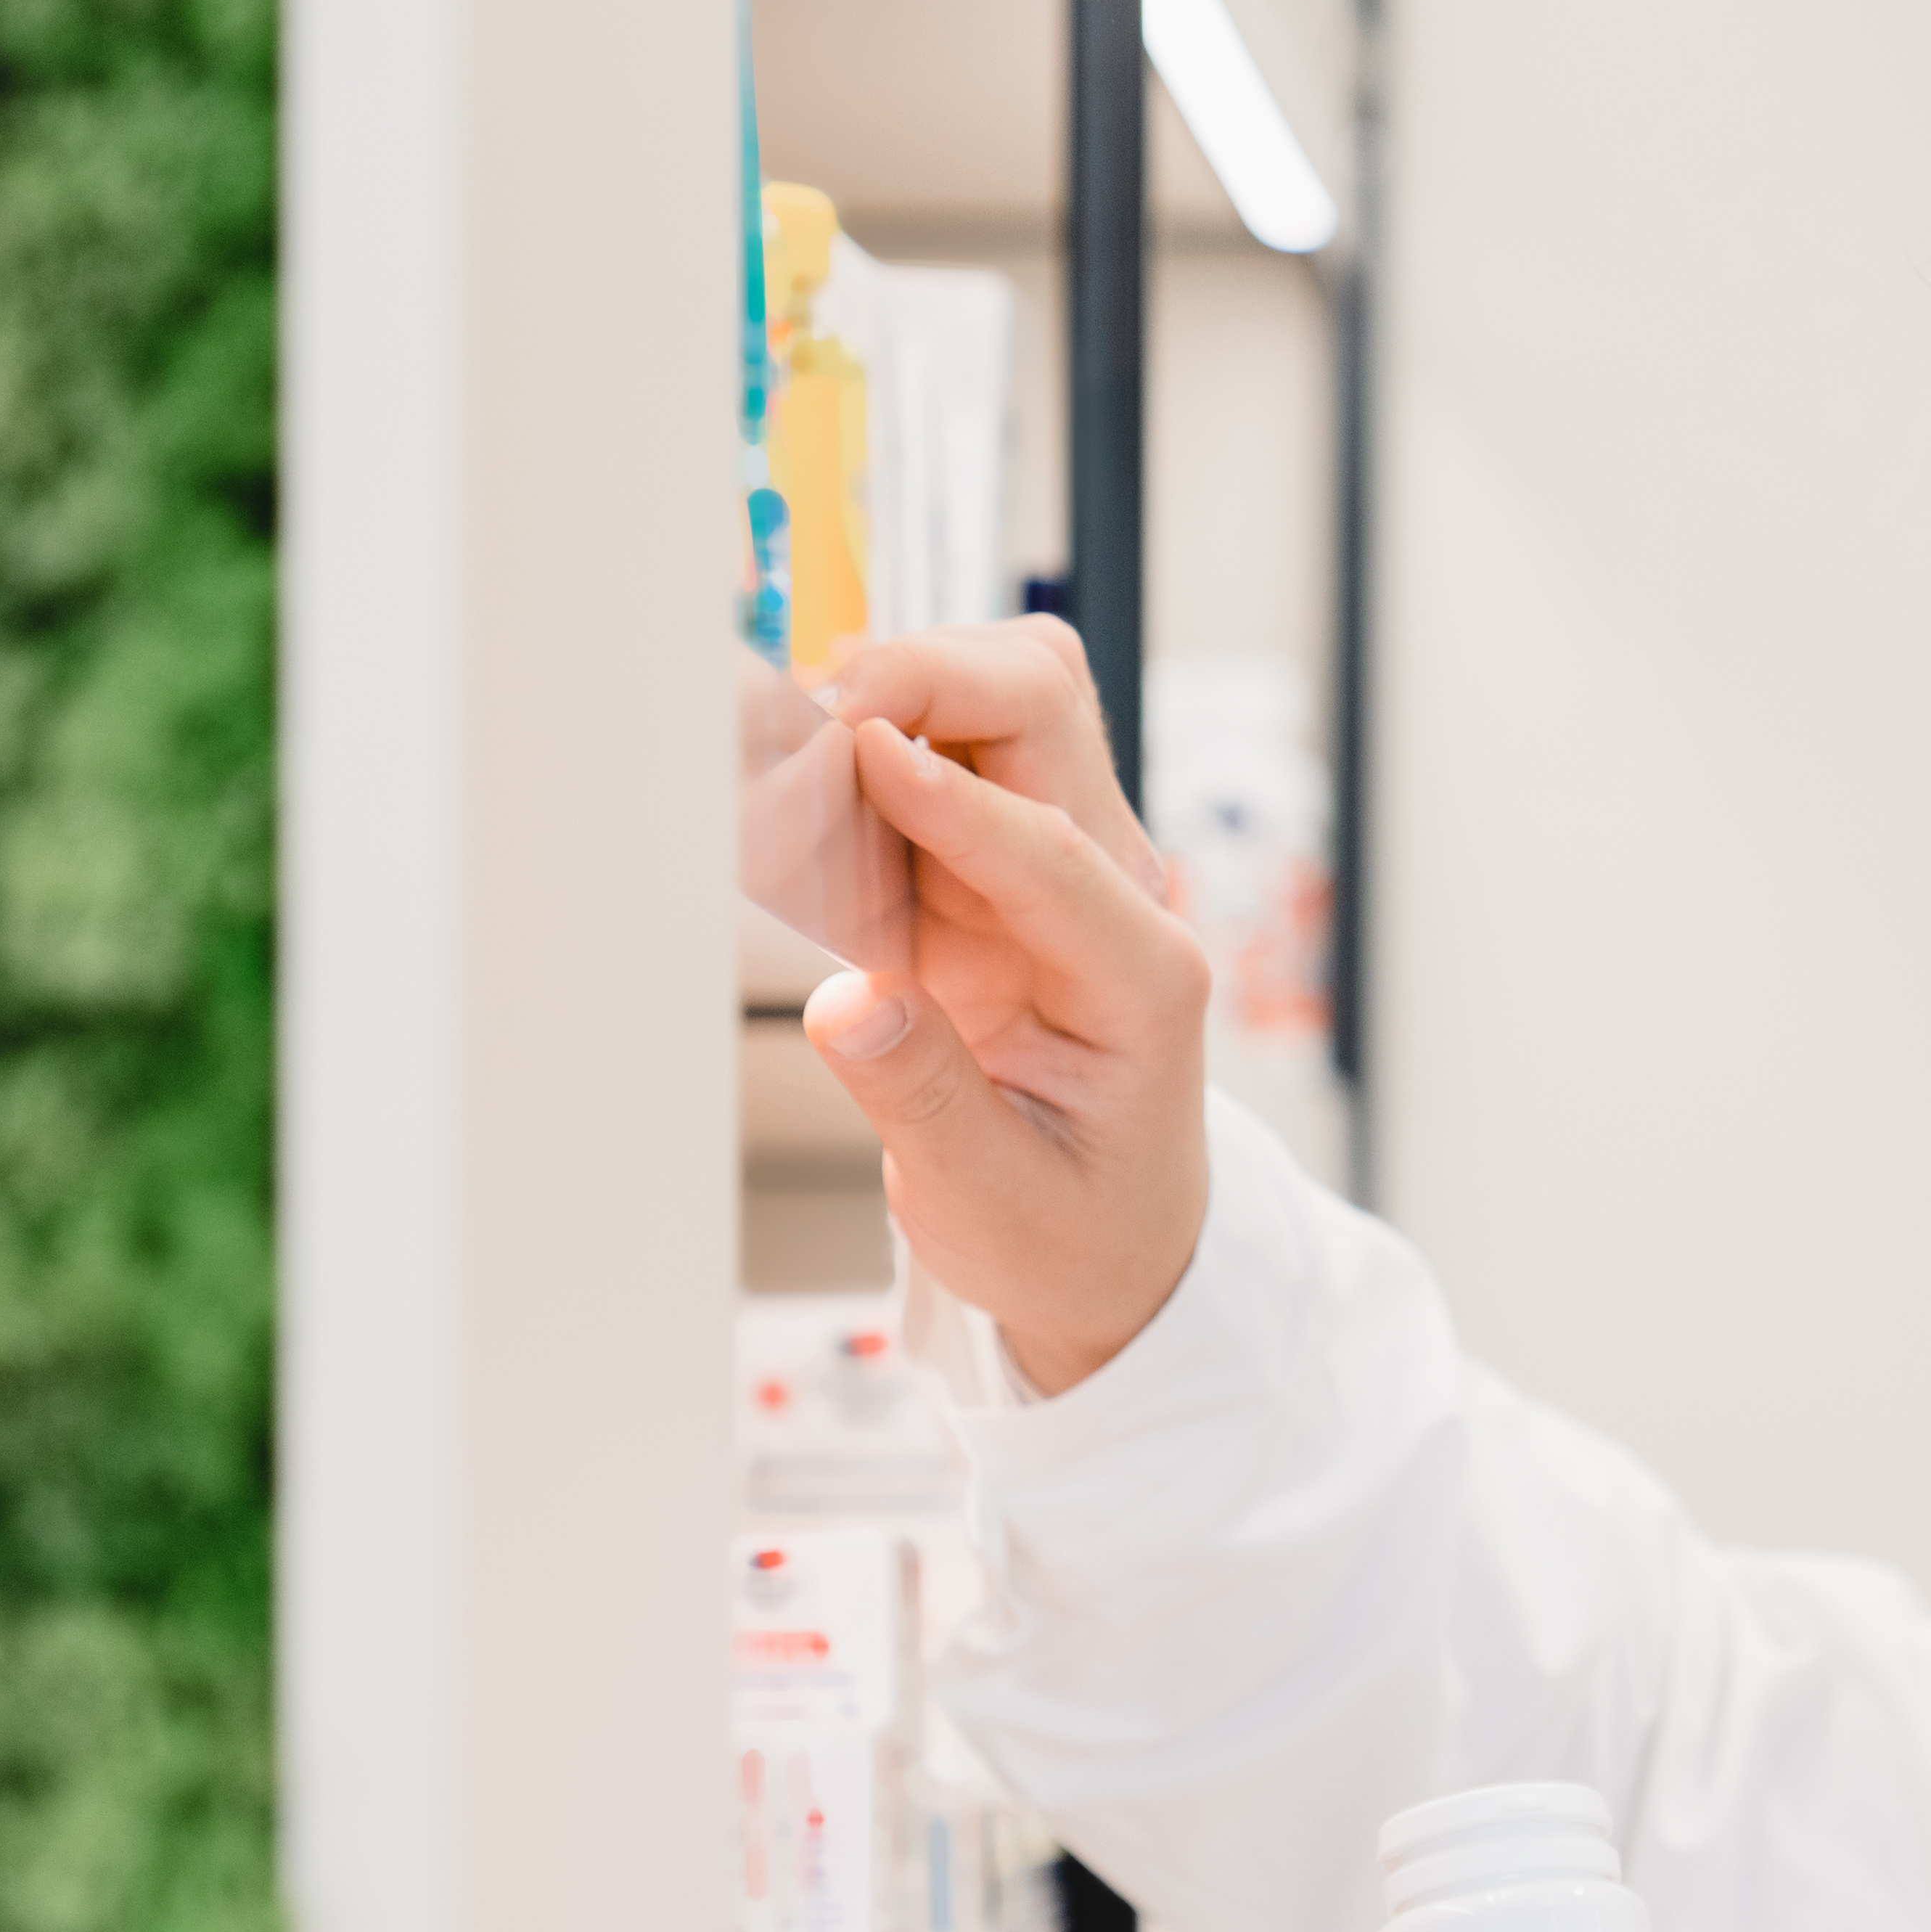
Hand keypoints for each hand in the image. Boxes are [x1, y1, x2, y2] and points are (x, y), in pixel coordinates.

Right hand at [780, 622, 1211, 1391]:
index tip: (856, 744)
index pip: (1048, 846)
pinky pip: (929, 764)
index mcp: (1143, 978)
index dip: (947, 791)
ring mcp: (1052, 871)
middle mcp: (1112, 899)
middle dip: (928, 680)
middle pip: (1039, 708)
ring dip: (891, 700)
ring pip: (990, 706)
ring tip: (788, 749)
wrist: (1111, 1252)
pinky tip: (796, 791)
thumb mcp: (993, 1201)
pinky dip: (860, 753)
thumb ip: (922, 1099)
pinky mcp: (989, 873)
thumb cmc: (1072, 1232)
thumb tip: (847, 1005)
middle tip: (813, 714)